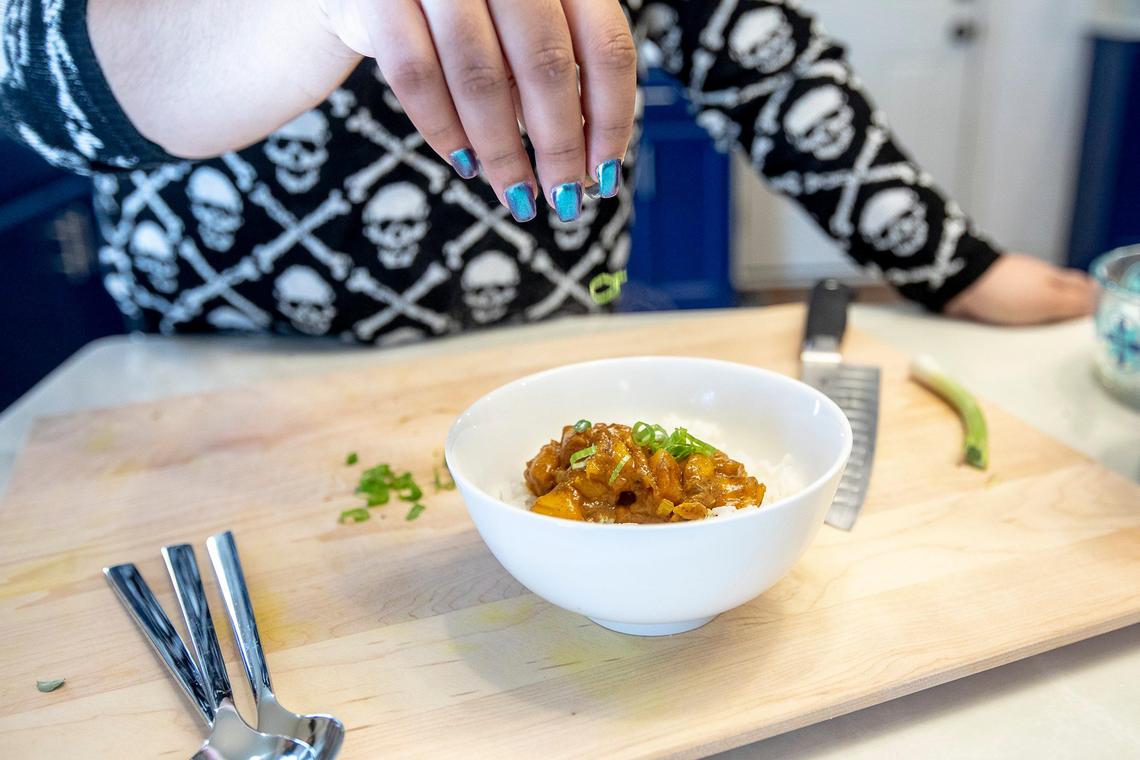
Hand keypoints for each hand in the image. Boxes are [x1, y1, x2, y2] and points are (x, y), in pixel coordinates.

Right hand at [319, 0, 636, 219]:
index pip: (604, 46)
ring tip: (518, 194)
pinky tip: (466, 163)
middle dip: (560, 147)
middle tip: (564, 197)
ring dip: (504, 152)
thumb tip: (589, 164)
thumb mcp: (524, 28)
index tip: (605, 172)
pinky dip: (444, 131)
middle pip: (546, 66)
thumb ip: (556, 72)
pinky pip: (416, 77)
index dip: (611, 118)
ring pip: (481, 78)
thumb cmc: (469, 9)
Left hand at [944, 253, 1098, 325]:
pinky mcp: (994, 296)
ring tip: (1052, 329)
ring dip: (1045, 311)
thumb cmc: (1006, 290)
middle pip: (1061, 291)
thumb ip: (1074, 302)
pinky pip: (1015, 307)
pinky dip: (1022, 315)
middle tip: (1077, 321)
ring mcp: (1015, 286)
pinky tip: (1021, 326)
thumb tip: (1100, 303)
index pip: (1082, 286)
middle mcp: (1037, 279)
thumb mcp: (1048, 301)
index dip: (1092, 298)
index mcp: (1055, 278)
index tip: (1098, 312)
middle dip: (1070, 304)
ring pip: (1038, 298)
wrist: (960, 283)